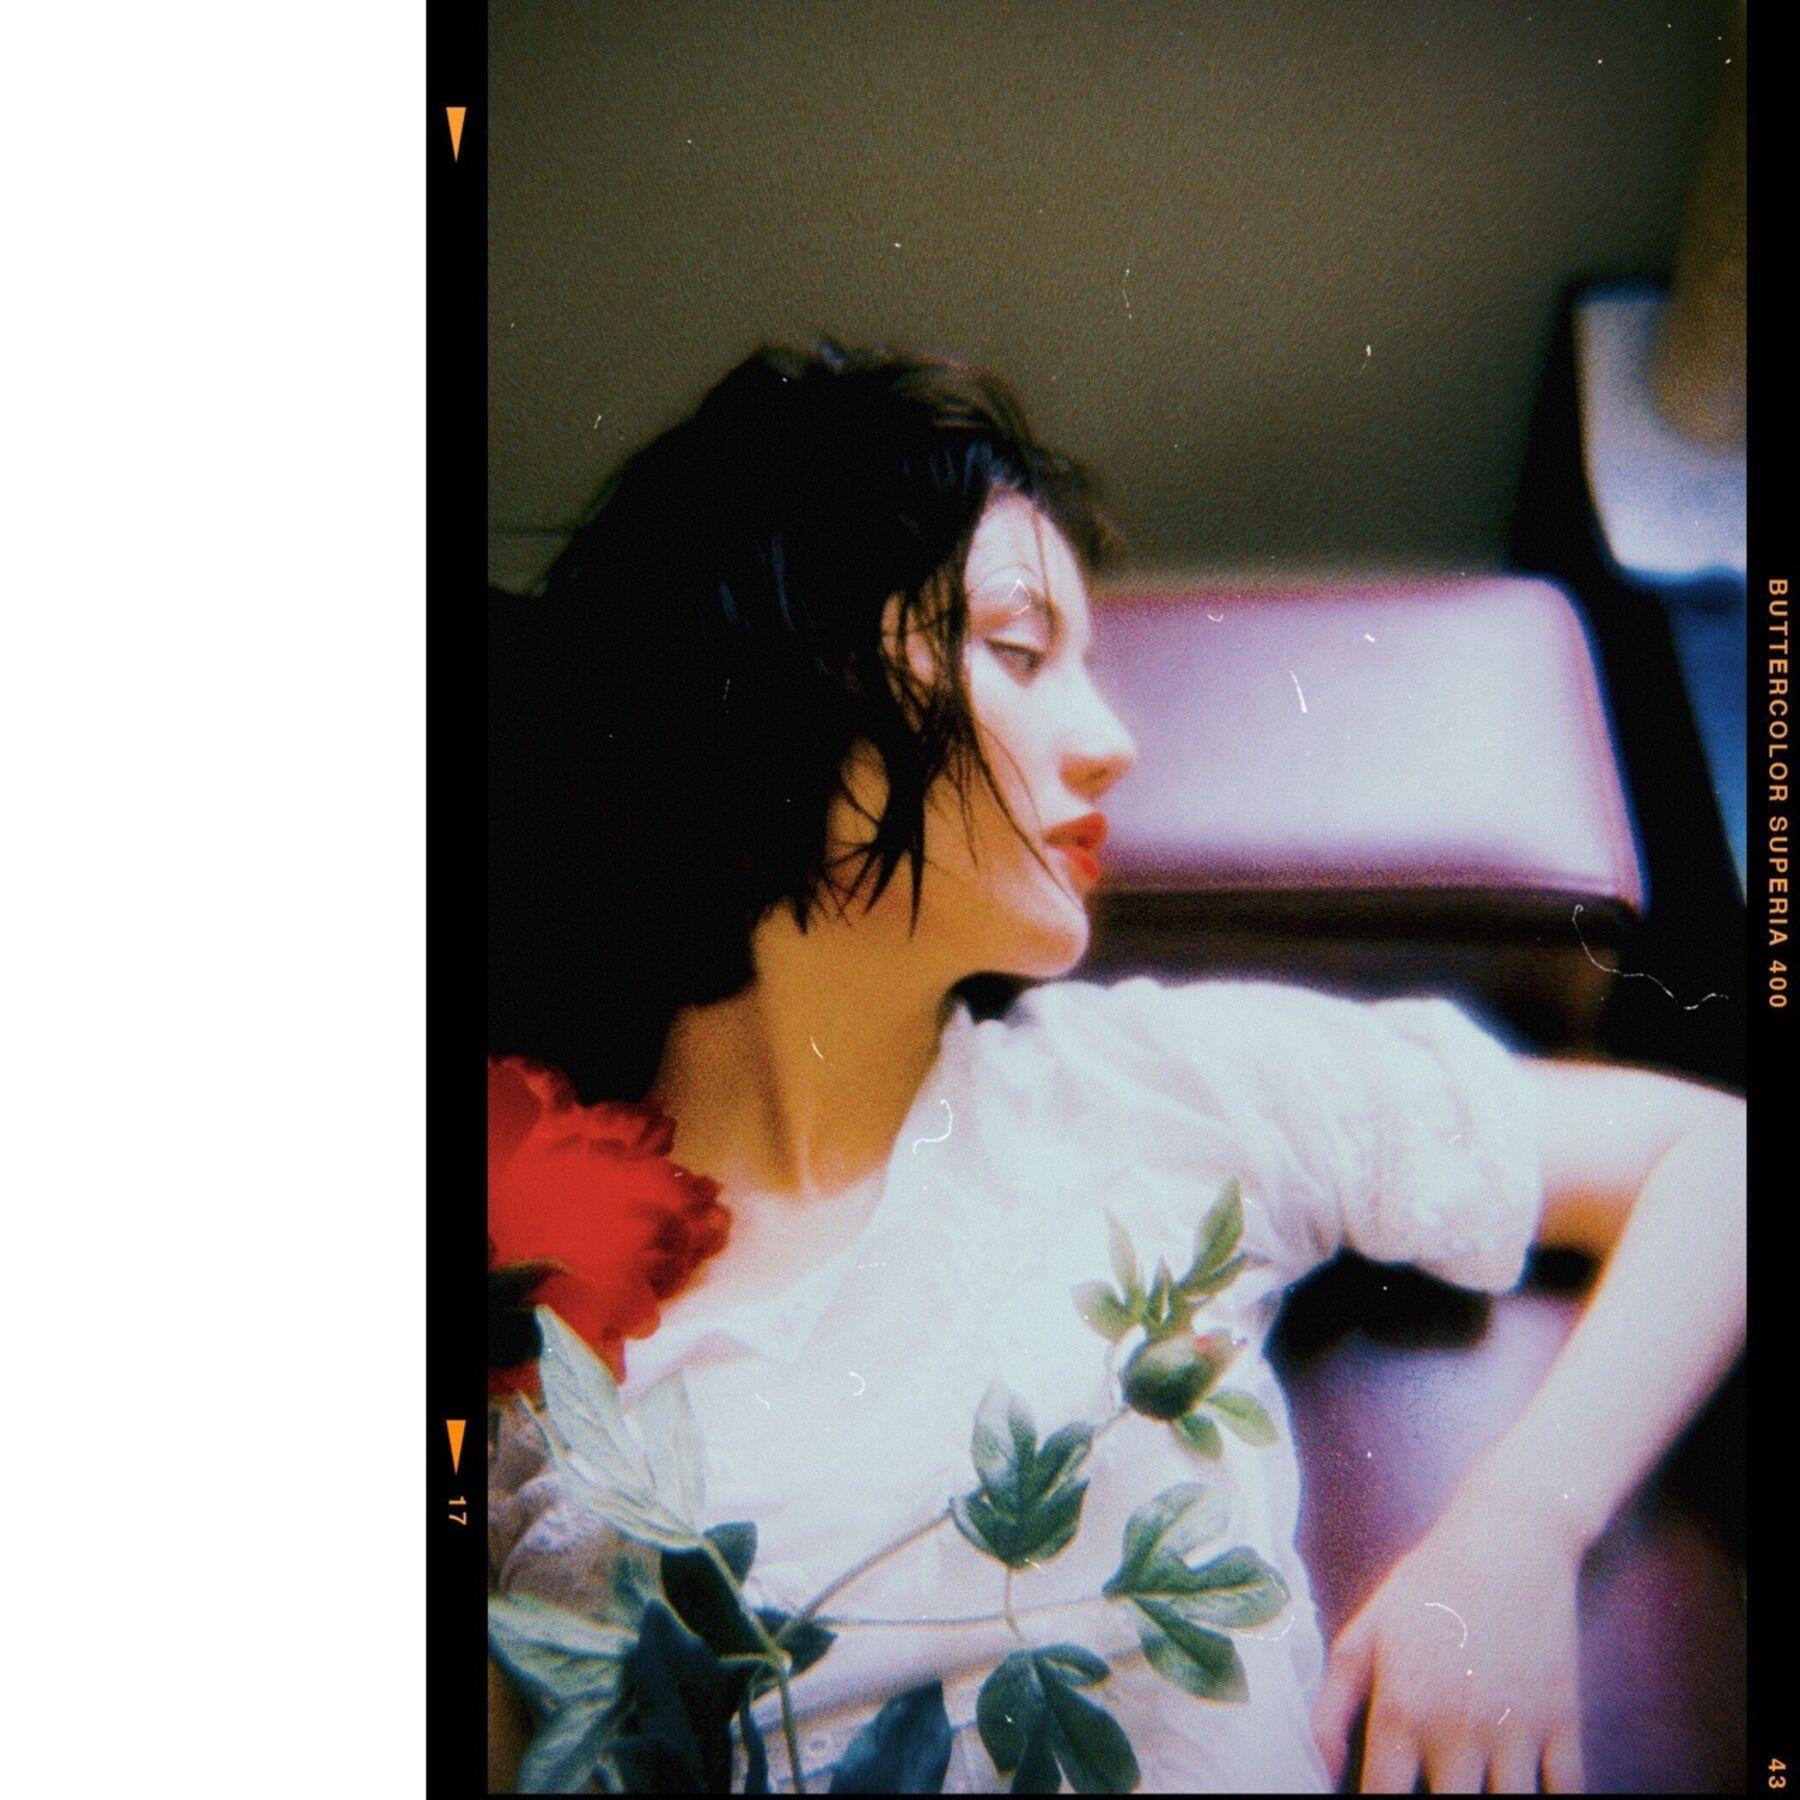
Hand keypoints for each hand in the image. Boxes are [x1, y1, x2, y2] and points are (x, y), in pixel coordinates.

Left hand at [1311, 1489, 1585, 1792]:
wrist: (1507, 1542)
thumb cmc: (1428, 1586)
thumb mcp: (1366, 1632)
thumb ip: (1333, 1706)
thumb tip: (1324, 1772)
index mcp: (1402, 1710)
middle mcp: (1457, 1731)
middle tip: (1435, 1792)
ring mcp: (1516, 1732)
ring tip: (1475, 1793)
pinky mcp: (1564, 1725)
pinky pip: (1568, 1797)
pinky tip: (1528, 1791)